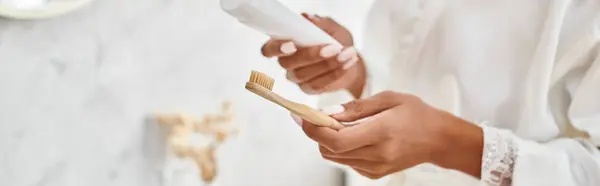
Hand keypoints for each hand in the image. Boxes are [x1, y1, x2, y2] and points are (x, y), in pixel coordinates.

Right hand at [260, 13, 365, 96]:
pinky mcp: (309, 89)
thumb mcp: (332, 28)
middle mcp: (287, 63)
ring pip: (305, 75)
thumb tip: (308, 18)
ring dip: (328, 64)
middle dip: (310, 55)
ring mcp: (297, 78)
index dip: (276, 48)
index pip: (268, 49)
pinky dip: (335, 73)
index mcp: (284, 44)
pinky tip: (347, 63)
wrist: (349, 58)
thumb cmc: (335, 40)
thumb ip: (321, 23)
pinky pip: (319, 85)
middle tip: (333, 47)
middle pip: (288, 63)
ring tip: (347, 53)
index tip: (291, 44)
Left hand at [291, 91, 483, 178]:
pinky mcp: (375, 173)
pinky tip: (352, 135)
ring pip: (335, 157)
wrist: (439, 139)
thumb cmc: (417, 114)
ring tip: (335, 124)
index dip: (313, 130)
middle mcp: (377, 154)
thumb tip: (328, 113)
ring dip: (327, 141)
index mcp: (381, 132)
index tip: (302, 116)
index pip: (336, 139)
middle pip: (329, 150)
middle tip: (313, 116)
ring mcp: (376, 167)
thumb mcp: (388, 99)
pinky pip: (346, 162)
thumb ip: (356, 107)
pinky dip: (341, 149)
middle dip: (316, 133)